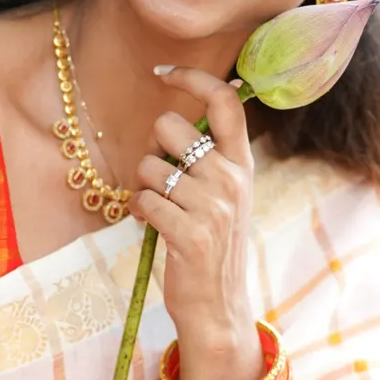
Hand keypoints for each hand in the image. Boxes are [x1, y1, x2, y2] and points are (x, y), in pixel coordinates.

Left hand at [128, 68, 254, 346]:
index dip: (192, 77)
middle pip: (170, 126)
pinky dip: (138, 212)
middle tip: (163, 180)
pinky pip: (143, 200)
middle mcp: (232, 179)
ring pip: (149, 167)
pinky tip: (152, 226)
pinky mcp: (190, 234)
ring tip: (161, 211)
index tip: (162, 73)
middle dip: (154, 149)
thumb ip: (212, 155)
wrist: (218, 306)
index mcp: (242, 163)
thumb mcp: (227, 194)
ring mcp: (213, 207)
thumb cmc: (213, 244)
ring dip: (144, 187)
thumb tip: (189, 107)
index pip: (225, 100)